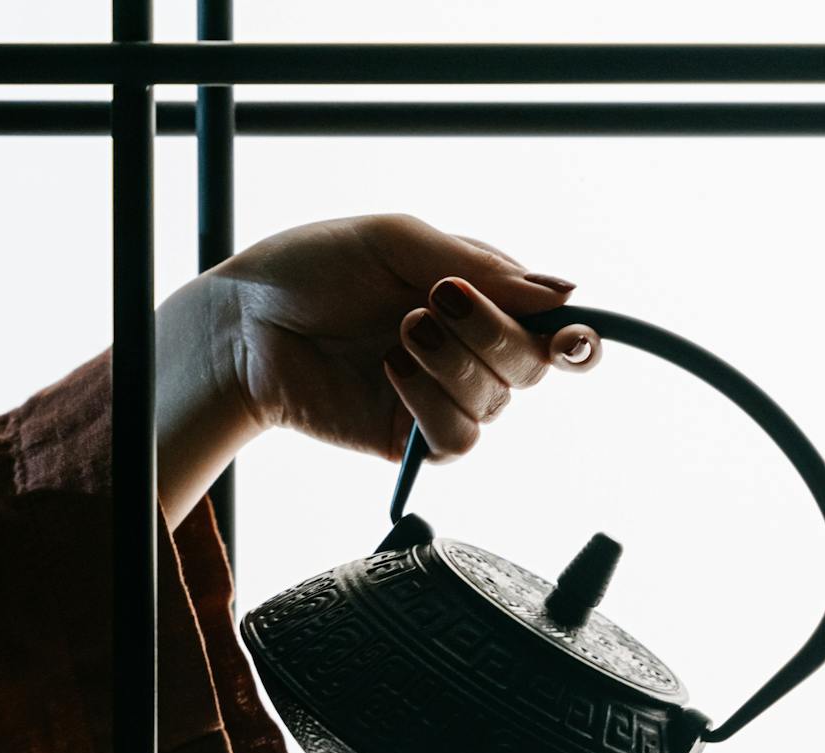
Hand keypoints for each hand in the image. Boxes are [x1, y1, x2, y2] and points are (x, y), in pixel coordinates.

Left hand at [155, 213, 599, 525]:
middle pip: (533, 365)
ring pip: (495, 401)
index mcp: (481, 297)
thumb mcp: (399, 241)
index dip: (578, 340)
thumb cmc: (315, 268)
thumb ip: (481, 265)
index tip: (571, 337)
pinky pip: (457, 438)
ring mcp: (444, 397)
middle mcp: (472, 351)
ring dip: (452, 361)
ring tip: (400, 331)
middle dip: (492, 332)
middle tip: (437, 301)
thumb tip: (564, 294)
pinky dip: (430, 401)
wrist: (246, 322)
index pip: (556, 328)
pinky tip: (392, 372)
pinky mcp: (412, 439)